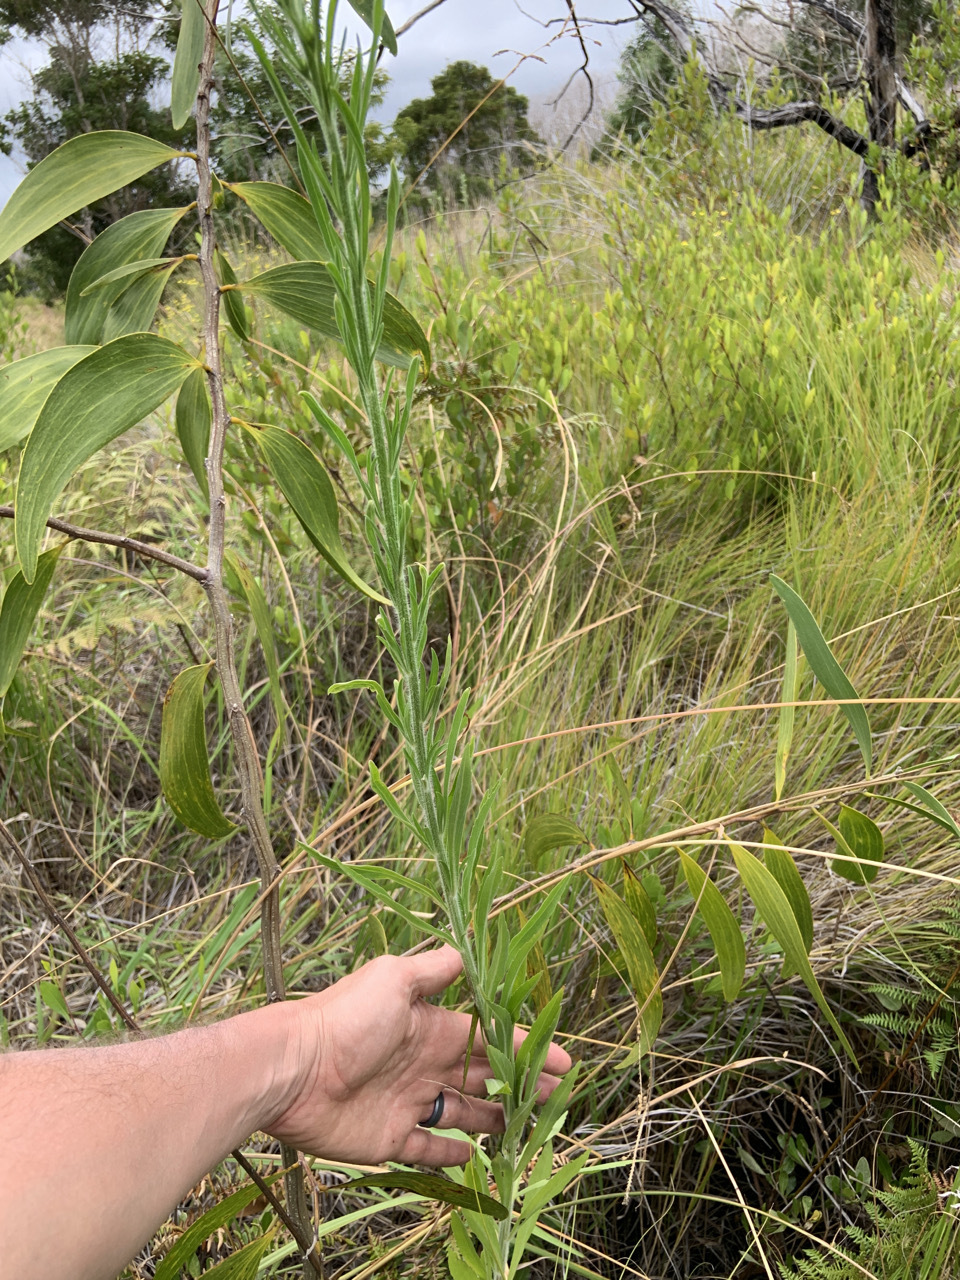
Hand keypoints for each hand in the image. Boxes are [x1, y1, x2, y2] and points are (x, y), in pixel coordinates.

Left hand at [265, 945, 572, 1166]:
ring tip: (525, 1125)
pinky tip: (475, 1156)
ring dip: (493, 1118)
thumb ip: (432, 970)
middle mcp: (421, 1064)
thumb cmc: (343, 1020)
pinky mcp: (387, 1139)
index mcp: (428, 1026)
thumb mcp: (392, 979)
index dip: (521, 1047)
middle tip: (554, 1095)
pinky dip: (450, 1154)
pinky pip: (427, 1149)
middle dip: (517, 1083)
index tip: (560, 1058)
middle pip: (480, 1076)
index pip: (486, 1038)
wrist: (292, 1070)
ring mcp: (405, 1103)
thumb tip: (466, 951)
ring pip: (461, 1113)